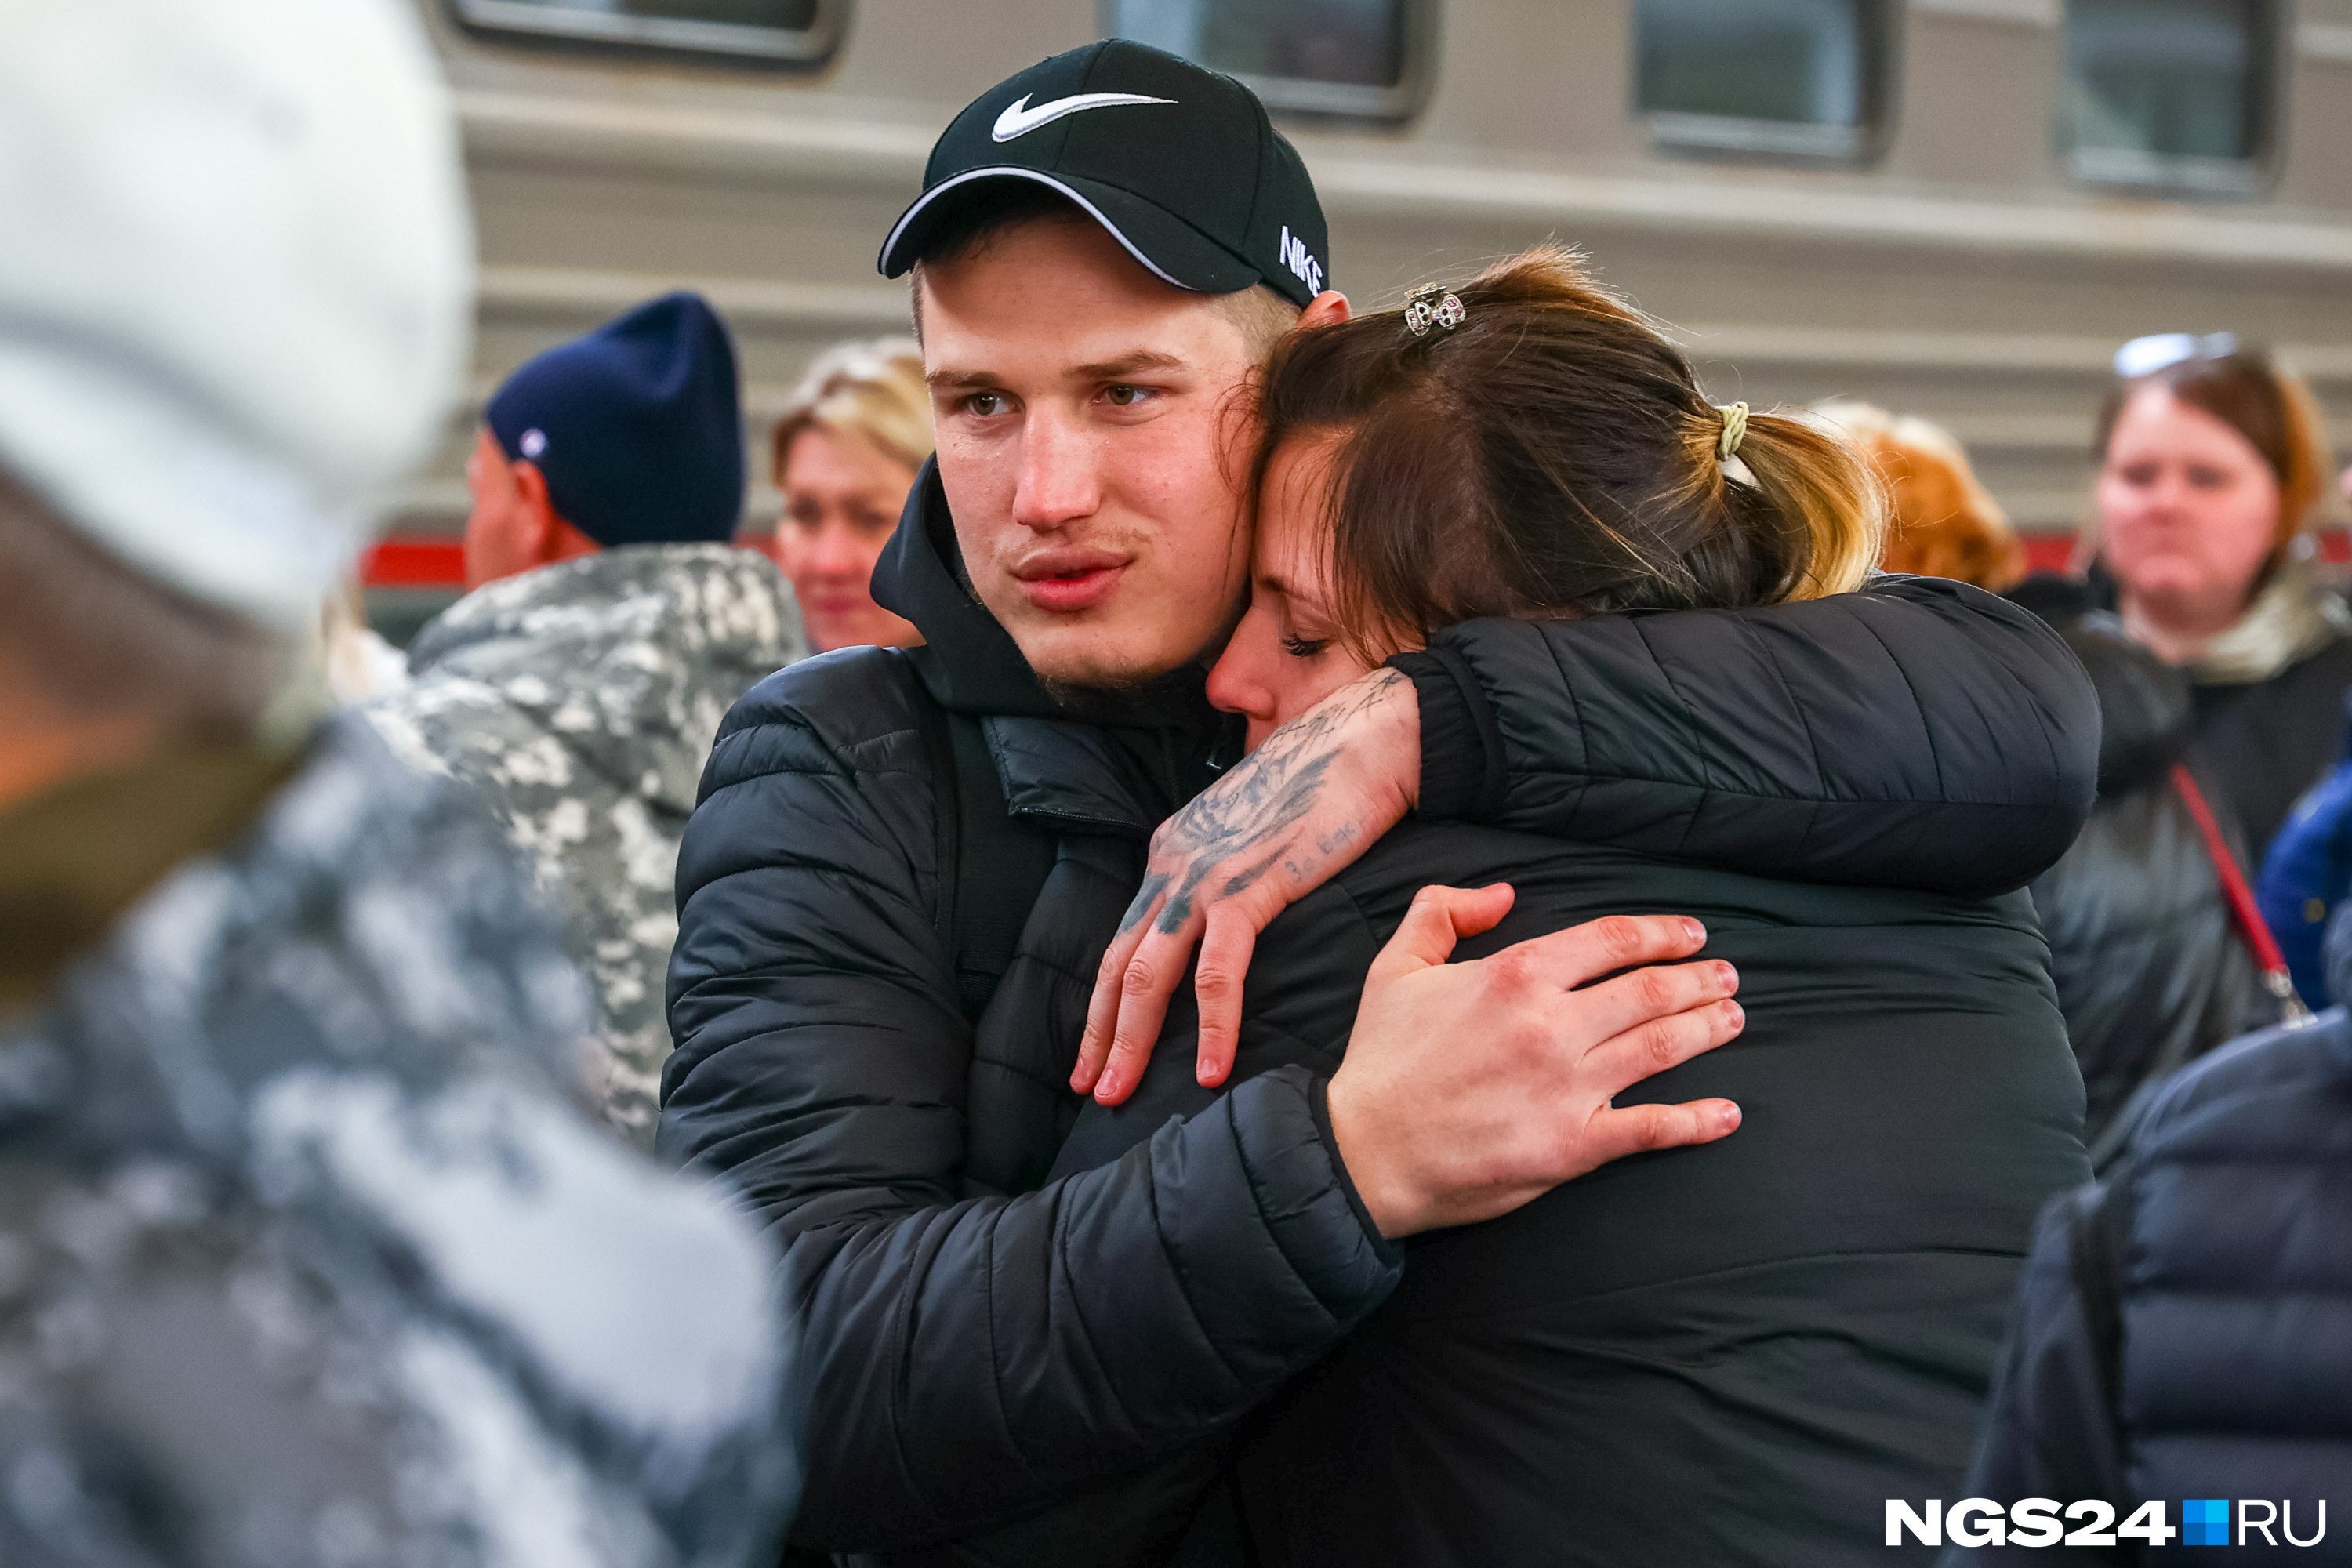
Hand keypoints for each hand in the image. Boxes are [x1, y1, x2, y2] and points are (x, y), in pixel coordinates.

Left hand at [1074, 668, 1419, 1104]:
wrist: (1364, 741)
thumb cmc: (1320, 786)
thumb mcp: (1251, 833)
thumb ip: (1227, 876)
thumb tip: (1225, 925)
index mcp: (1172, 852)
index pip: (1123, 940)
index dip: (1103, 1002)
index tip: (1094, 1052)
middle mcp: (1174, 864)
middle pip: (1120, 964)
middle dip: (1101, 1034)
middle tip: (1091, 1089)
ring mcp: (1207, 875)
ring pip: (1149, 974)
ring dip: (1132, 1040)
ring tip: (1121, 1093)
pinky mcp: (1251, 886)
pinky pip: (1220, 971)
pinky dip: (1212, 1025)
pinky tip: (1211, 1068)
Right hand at [1324, 887, 1743, 1237]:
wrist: (1364, 1153)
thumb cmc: (1380, 1061)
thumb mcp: (1394, 968)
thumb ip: (1442, 912)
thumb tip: (1500, 893)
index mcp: (1515, 975)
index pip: (1610, 941)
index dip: (1661, 933)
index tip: (1691, 934)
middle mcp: (1551, 1026)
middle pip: (1649, 991)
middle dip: (1697, 979)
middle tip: (1727, 976)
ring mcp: (1568, 1089)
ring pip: (1661, 1048)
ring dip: (1707, 1029)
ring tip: (1733, 1017)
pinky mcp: (1573, 1146)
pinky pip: (1652, 1129)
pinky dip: (1698, 1121)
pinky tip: (1728, 1113)